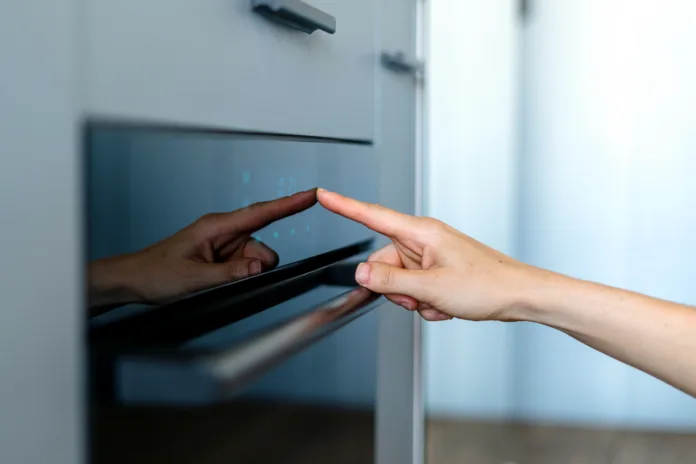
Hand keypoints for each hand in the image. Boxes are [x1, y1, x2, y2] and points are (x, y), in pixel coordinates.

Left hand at [89, 189, 316, 310]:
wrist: (134, 280)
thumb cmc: (156, 272)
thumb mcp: (194, 278)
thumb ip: (232, 272)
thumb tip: (261, 265)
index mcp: (216, 227)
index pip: (261, 213)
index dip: (289, 204)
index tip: (312, 195)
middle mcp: (224, 232)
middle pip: (263, 247)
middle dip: (257, 265)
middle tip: (231, 278)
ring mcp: (224, 246)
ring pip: (256, 260)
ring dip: (245, 274)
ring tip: (213, 281)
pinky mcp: (222, 258)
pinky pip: (245, 267)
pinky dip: (239, 276)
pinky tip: (215, 281)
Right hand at [317, 189, 531, 321]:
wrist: (518, 295)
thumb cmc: (486, 284)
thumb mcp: (431, 287)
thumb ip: (391, 281)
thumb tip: (361, 274)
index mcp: (421, 233)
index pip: (372, 215)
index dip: (344, 205)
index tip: (324, 195)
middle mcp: (423, 240)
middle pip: (382, 262)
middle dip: (394, 287)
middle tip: (419, 297)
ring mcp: (430, 255)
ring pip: (398, 279)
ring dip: (412, 298)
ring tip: (438, 301)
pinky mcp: (437, 269)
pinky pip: (415, 287)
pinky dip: (425, 300)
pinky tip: (445, 304)